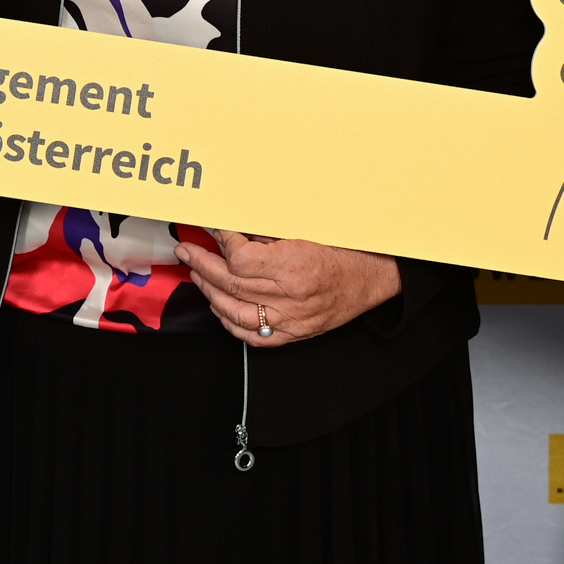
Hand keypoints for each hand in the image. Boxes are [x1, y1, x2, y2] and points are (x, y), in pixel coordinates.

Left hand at [176, 231, 401, 344]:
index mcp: (297, 266)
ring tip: (197, 275)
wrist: (375, 276)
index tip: (215, 229)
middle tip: (188, 251)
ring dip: (210, 292)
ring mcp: (293, 319)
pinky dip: (229, 321)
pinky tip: (219, 305)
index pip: (241, 258)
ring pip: (235, 312)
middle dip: (203, 265)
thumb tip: (235, 228)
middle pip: (233, 284)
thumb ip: (269, 232)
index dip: (222, 242)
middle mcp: (293, 297)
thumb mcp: (309, 228)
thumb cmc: (348, 249)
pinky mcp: (295, 333)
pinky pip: (253, 335)